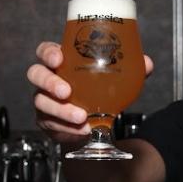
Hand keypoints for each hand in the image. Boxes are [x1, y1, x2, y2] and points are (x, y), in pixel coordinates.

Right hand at [26, 41, 153, 143]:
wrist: (92, 120)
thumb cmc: (98, 90)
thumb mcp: (114, 78)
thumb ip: (130, 69)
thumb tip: (147, 64)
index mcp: (60, 61)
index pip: (45, 51)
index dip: (48, 53)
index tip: (59, 59)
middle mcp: (47, 79)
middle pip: (35, 74)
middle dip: (48, 82)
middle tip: (66, 91)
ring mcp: (43, 100)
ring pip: (41, 102)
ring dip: (60, 110)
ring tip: (81, 116)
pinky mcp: (45, 121)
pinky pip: (50, 124)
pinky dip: (67, 128)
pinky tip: (81, 130)